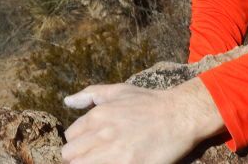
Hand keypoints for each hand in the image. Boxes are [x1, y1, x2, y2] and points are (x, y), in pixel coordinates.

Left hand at [61, 77, 225, 163]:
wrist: (180, 115)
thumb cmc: (150, 103)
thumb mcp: (120, 90)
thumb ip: (91, 94)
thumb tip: (68, 101)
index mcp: (97, 115)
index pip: (70, 139)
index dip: (79, 143)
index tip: (91, 145)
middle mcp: (102, 134)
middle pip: (71, 156)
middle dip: (80, 157)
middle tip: (98, 155)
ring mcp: (114, 154)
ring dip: (91, 163)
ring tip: (107, 158)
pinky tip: (118, 161)